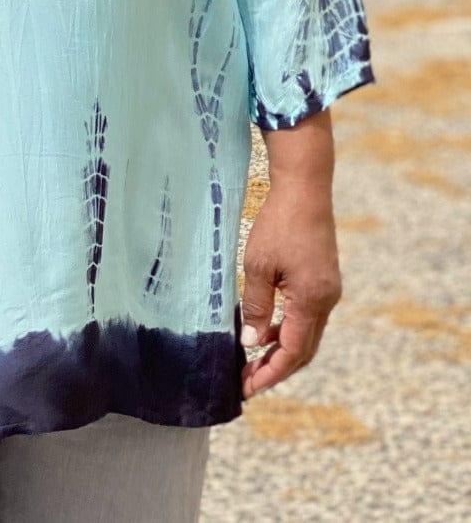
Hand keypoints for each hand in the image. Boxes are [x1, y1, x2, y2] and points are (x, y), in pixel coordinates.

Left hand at [239, 180, 341, 399]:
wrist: (305, 188)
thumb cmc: (279, 222)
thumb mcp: (258, 264)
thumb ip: (257, 305)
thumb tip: (253, 341)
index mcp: (312, 300)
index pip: (293, 352)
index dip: (271, 374)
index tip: (248, 389)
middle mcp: (326, 300)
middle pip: (304, 349)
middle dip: (276, 369)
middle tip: (247, 381)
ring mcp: (328, 290)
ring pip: (307, 334)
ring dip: (282, 349)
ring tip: (252, 360)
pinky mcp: (324, 279)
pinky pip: (307, 316)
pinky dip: (288, 329)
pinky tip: (267, 330)